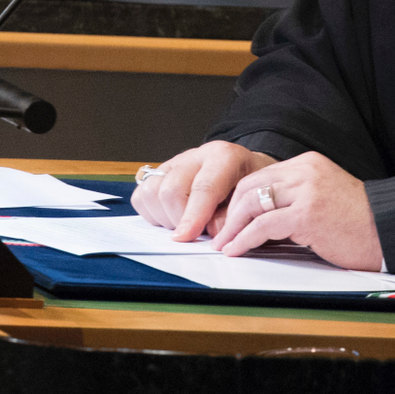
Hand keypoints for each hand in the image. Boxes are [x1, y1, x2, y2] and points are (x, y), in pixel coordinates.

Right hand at [132, 140, 276, 241]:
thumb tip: (212, 233)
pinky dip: (153, 213)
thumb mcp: (253, 200)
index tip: (186, 237)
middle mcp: (194, 156)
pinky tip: (173, 217)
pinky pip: (141, 196)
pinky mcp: (157, 174)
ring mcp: (173, 163)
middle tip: (196, 233)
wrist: (244, 172)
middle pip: (171, 190)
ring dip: (165, 217)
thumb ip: (233, 216)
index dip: (193, 215)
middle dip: (180, 220)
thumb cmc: (249, 188)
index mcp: (222, 157)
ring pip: (151, 193)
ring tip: (186, 223)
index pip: (202, 187)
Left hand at [213, 152, 382, 271]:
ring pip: (252, 203)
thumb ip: (295, 199)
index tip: (228, 217)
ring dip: (232, 227)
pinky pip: (264, 225)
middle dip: (229, 211)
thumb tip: (261, 220)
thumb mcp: (323, 198)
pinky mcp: (308, 214)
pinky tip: (238, 249)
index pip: (260, 176)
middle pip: (250, 185)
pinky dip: (245, 239)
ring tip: (224, 243)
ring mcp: (307, 191)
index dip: (238, 199)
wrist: (390, 230)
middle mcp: (305, 171)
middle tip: (220, 232)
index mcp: (308, 164)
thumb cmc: (360, 222)